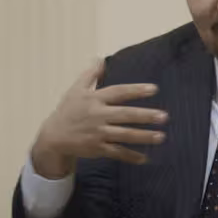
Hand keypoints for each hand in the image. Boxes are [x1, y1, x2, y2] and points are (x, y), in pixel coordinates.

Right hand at [31, 60, 167, 177]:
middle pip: (124, 115)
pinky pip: (116, 152)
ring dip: (143, 136)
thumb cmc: (68, 111)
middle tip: (164, 116)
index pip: (118, 92)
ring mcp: (97, 133)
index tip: (154, 89)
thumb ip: (90, 75)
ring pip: (124, 135)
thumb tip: (100, 58)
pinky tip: (145, 158)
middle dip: (145, 116)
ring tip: (161, 137)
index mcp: (94, 99)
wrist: (53, 137)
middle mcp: (97, 116)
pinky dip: (130, 156)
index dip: (135, 90)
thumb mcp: (75, 90)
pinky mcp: (97, 148)